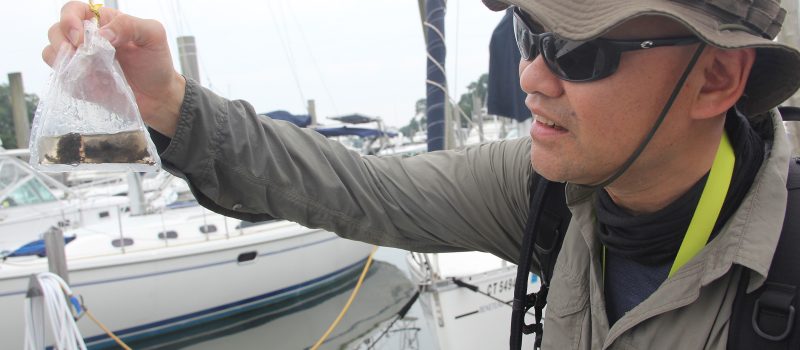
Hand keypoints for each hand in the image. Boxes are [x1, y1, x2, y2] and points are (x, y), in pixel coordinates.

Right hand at [43, 1, 183, 136]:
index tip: (80, 37)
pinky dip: (67, 78)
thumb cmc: (156, 62)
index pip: (72, 10)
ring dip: (61, 59)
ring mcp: (81, 60)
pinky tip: (87, 82)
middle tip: (80, 55)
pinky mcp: (79, 81)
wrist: (159, 96)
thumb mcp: (153, 36)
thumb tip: (102, 34)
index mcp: (102, 22)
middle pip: (56, 30)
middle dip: (61, 41)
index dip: (69, 19)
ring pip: (52, 52)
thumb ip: (130, 26)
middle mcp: (87, 39)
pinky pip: (61, 76)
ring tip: (83, 69)